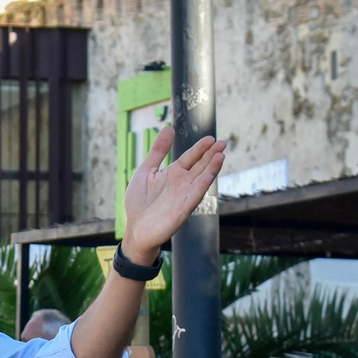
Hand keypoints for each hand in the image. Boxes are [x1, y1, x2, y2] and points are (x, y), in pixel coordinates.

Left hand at [121, 127, 226, 263]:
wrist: (135, 229)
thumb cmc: (139, 202)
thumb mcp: (145, 171)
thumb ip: (157, 151)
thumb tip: (168, 128)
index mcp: (173, 173)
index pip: (190, 157)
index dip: (200, 148)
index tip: (211, 138)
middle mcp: (182, 183)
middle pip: (200, 166)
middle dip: (211, 155)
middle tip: (222, 143)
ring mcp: (184, 196)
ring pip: (201, 179)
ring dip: (211, 168)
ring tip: (221, 155)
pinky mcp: (182, 210)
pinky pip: (194, 196)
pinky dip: (202, 186)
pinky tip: (209, 175)